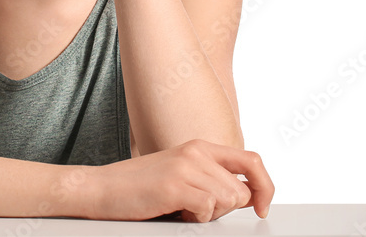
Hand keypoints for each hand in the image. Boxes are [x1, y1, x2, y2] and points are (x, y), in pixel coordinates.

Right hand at [58, 139, 274, 222]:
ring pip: (228, 201)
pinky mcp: (174, 185)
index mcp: (199, 147)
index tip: (261, 207)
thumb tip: (248, 195)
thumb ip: (211, 178)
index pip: (252, 161)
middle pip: (242, 190)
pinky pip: (208, 209)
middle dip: (226, 210)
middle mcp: (195, 152)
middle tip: (198, 210)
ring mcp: (185, 167)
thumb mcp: (180, 174)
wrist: (100, 188)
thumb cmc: (138, 187)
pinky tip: (175, 212)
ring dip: (209, 215)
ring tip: (183, 210)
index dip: (265, 187)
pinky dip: (195, 219)